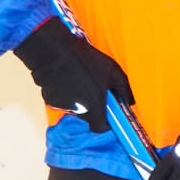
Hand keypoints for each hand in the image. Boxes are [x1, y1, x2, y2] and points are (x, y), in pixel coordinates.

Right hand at [13, 17, 135, 133]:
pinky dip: (66, 94)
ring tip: (81, 80)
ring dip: (80, 99)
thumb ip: (124, 89)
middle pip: (88, 116)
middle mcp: (76, 110)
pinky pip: (62, 101)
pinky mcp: (48, 99)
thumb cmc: (85, 60)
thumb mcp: (113, 71)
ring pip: (75, 108)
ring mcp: (61, 105)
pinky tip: (68, 78)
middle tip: (96, 89)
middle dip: (94, 106)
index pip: (100, 128)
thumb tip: (131, 102)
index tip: (110, 114)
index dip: (107, 123)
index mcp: (93, 106)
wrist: (55, 50)